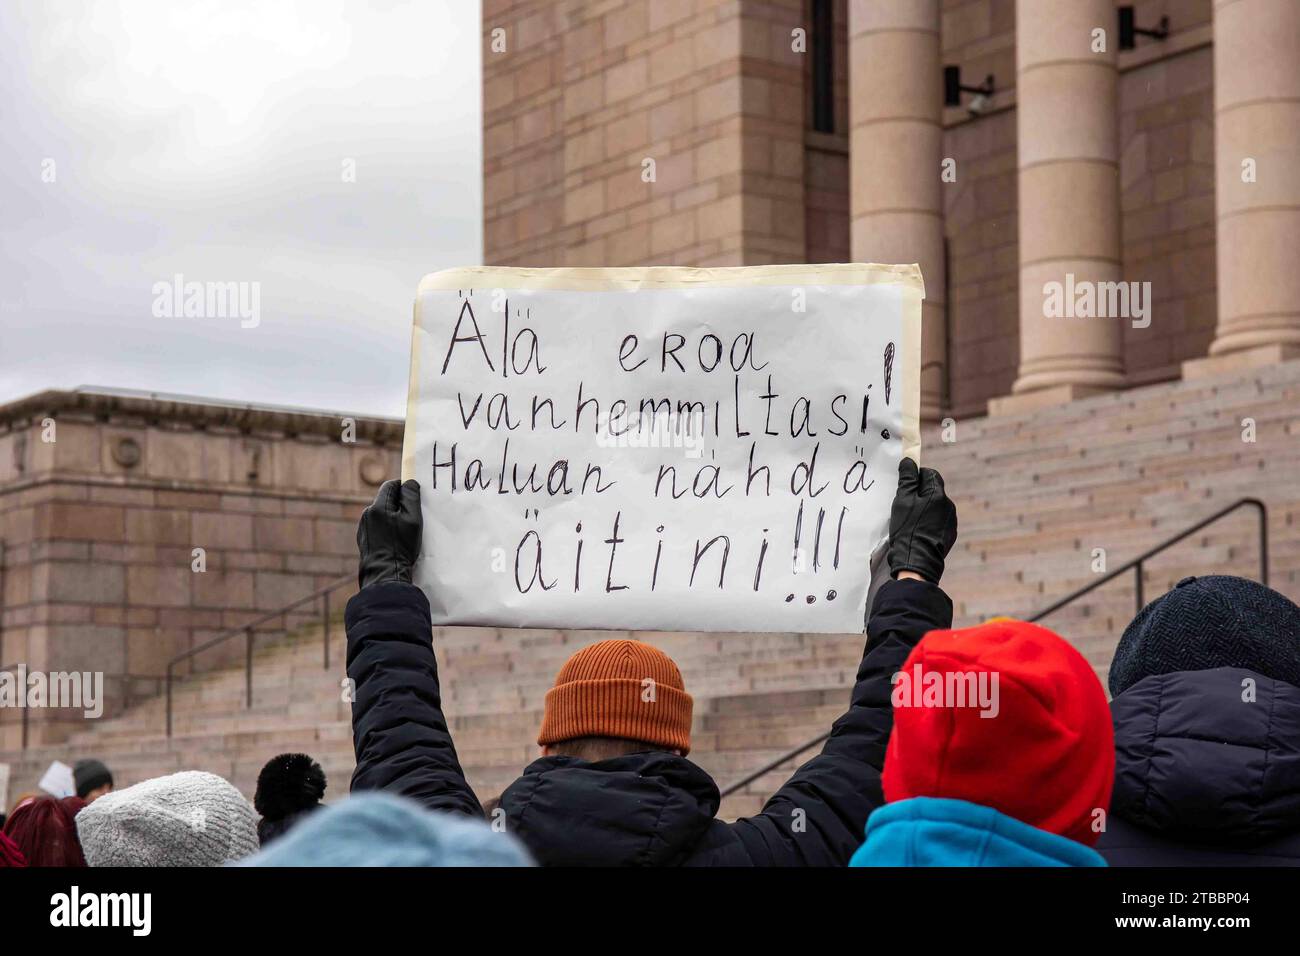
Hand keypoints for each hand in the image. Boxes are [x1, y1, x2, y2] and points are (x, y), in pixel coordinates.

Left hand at [356, 479, 421, 588]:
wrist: (385, 574)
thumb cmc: (401, 547)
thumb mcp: (412, 519)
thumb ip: (411, 497)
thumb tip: (409, 482)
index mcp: (378, 506)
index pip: (391, 485)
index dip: (404, 487)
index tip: (415, 496)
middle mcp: (367, 514)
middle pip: (386, 500)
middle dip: (400, 504)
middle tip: (414, 515)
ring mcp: (364, 527)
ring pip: (382, 514)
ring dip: (393, 517)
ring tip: (405, 531)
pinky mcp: (364, 539)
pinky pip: (377, 526)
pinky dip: (387, 529)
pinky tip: (396, 540)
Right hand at [886, 458, 956, 583]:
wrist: (917, 560)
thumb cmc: (908, 528)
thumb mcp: (902, 500)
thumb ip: (907, 478)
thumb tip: (909, 460)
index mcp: (938, 494)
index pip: (929, 474)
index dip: (916, 478)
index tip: (905, 488)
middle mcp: (948, 505)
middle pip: (933, 490)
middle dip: (920, 494)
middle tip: (905, 506)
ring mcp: (950, 521)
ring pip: (936, 506)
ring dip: (925, 509)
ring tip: (911, 522)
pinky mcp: (949, 534)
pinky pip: (938, 521)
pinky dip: (929, 522)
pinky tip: (918, 531)